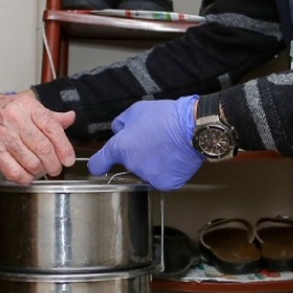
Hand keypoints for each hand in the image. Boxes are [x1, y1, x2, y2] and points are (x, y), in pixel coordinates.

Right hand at [0, 90, 75, 183]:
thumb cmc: (0, 110)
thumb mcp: (26, 105)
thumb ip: (50, 115)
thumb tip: (70, 118)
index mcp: (27, 106)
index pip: (52, 128)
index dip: (64, 147)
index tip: (69, 159)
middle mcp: (15, 120)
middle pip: (43, 148)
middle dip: (54, 163)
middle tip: (56, 168)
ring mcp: (2, 136)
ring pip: (31, 162)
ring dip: (40, 171)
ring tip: (41, 169)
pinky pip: (14, 172)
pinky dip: (25, 178)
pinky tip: (27, 174)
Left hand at [87, 96, 201, 190]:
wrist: (194, 128)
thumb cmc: (167, 116)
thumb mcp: (137, 109)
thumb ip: (121, 122)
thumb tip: (118, 131)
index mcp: (121, 147)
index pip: (98, 164)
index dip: (99, 164)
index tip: (101, 165)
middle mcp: (132, 165)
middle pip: (129, 163)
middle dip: (138, 154)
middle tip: (153, 140)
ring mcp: (149, 176)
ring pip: (147, 171)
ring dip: (153, 162)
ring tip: (167, 147)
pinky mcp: (165, 183)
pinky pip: (162, 178)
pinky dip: (168, 170)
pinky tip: (175, 157)